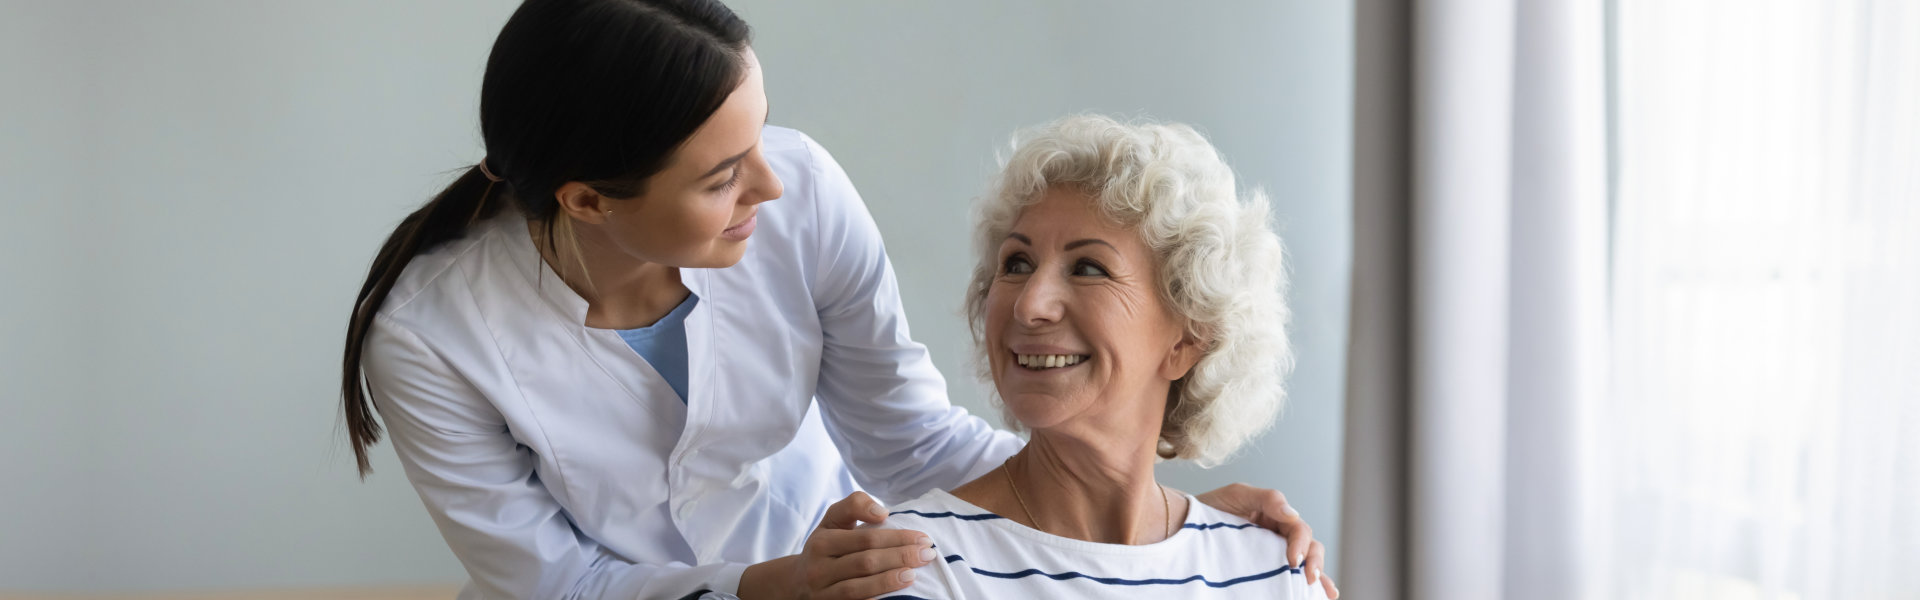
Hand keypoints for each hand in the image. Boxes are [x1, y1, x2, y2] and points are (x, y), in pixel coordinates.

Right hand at [738, 491, 936, 599]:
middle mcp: (819, 569)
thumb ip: (855, 505)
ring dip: (890, 581)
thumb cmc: (824, 547)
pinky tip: (897, 596)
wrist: (795, 583)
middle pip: (866, 562)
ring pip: (859, 588)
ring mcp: (822, 593)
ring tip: (914, 574)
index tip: (922, 537)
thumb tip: (882, 513)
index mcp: (822, 542)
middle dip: (901, 557)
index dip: (897, 537)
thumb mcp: (832, 521)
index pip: (865, 538)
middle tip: (928, 554)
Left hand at [1196, 483, 1339, 598]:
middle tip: (1309, 579)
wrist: (1182, 526)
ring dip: (1318, 577)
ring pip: (1305, 564)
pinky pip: (1287, 578)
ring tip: (1325, 593)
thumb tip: (1293, 514)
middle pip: (1309, 548)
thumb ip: (1267, 499)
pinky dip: (1304, 587)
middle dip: (1314, 563)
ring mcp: (1272, 554)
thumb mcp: (1237, 494)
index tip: (1293, 561)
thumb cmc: (1209, 508)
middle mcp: (1278, 536)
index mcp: (1276, 517)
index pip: (1299, 529)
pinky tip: (1320, 596)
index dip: (1301, 544)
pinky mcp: (1261, 571)